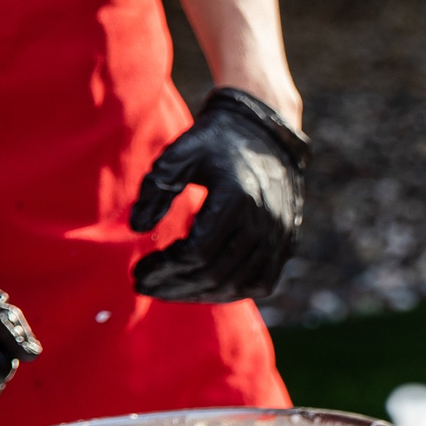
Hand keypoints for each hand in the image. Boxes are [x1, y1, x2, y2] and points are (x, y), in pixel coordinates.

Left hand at [129, 90, 308, 302]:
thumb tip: (138, 229)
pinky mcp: (288, 240)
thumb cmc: (215, 141)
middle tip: (144, 286)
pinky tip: (205, 288)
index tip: (137, 272)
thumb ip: (155, 189)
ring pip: (238, 284)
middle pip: (215, 274)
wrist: (265, 130)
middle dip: (174, 287)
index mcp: (236, 198)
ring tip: (169, 290)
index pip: (197, 253)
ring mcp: (280, 233)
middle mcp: (264, 221)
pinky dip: (232, 291)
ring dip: (199, 294)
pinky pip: (262, 281)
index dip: (163, 270)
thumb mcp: (178, 154)